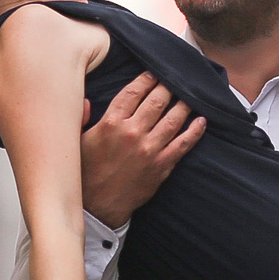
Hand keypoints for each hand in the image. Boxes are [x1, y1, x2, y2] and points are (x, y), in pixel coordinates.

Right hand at [79, 74, 204, 226]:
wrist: (97, 206)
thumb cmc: (86, 173)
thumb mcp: (77, 141)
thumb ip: (82, 118)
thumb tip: (85, 100)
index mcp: (110, 123)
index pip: (133, 92)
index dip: (145, 79)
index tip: (152, 73)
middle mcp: (132, 133)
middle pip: (157, 100)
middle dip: (167, 86)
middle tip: (174, 79)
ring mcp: (149, 149)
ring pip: (174, 119)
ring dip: (184, 104)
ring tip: (189, 96)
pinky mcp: (162, 165)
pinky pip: (184, 144)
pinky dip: (195, 131)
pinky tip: (201, 121)